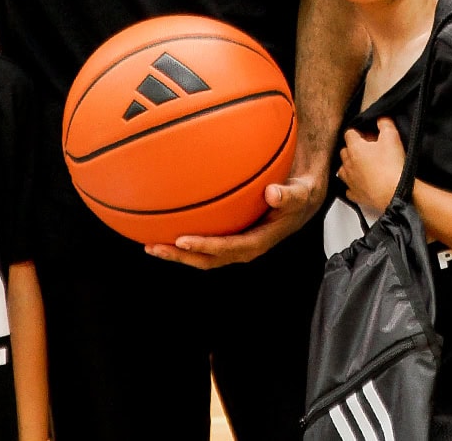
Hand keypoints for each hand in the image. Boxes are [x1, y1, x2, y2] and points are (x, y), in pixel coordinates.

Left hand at [144, 172, 325, 269]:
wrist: (302, 196)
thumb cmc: (301, 192)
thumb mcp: (302, 192)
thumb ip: (290, 195)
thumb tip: (272, 194)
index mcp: (260, 240)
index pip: (230, 249)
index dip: (207, 247)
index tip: (183, 240)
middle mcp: (244, 246)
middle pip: (209, 258)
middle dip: (181, 256)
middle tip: (154, 246)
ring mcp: (235, 241)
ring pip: (202, 254)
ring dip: (176, 252)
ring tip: (148, 243)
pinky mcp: (229, 234)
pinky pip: (204, 238)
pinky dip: (183, 236)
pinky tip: (163, 223)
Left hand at [335, 118, 404, 213]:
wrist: (394, 193)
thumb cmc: (392, 166)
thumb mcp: (392, 137)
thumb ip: (385, 123)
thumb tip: (381, 118)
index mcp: (355, 148)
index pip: (349, 133)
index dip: (359, 132)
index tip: (369, 135)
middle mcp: (348, 164)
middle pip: (345, 150)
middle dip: (355, 147)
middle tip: (370, 148)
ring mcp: (350, 181)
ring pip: (343, 169)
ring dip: (351, 165)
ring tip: (364, 165)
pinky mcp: (355, 195)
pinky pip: (349, 188)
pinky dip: (353, 185)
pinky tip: (362, 183)